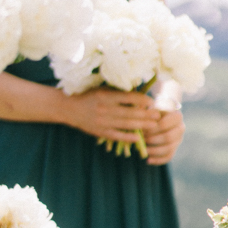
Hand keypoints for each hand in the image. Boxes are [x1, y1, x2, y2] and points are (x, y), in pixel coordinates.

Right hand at [62, 89, 183, 160]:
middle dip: (146, 115)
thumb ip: (117, 92)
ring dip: (142, 125)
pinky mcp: (101, 132)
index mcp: (106, 96)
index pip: (128, 98)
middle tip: (158, 115)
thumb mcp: (102, 90)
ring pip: (126, 124)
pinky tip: (139, 137)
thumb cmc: (89, 96)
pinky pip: (117, 135)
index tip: (152, 102)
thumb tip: (138, 93)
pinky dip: (129, 137)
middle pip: (130, 113)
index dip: (142, 100)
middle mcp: (105, 108)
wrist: (69, 108)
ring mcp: (103, 122)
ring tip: (154, 125)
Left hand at [139, 106, 184, 164]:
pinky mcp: (174, 149)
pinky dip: (158, 160)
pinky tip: (148, 161)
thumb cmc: (152, 111)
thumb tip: (141, 115)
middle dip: (153, 140)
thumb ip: (146, 110)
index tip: (142, 130)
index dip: (152, 129)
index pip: (164, 124)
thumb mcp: (150, 107)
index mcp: (177, 116)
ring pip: (169, 149)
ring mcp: (178, 140)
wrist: (158, 117)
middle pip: (168, 138)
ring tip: (144, 150)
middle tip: (143, 140)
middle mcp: (181, 128)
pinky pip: (168, 157)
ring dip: (155, 151)